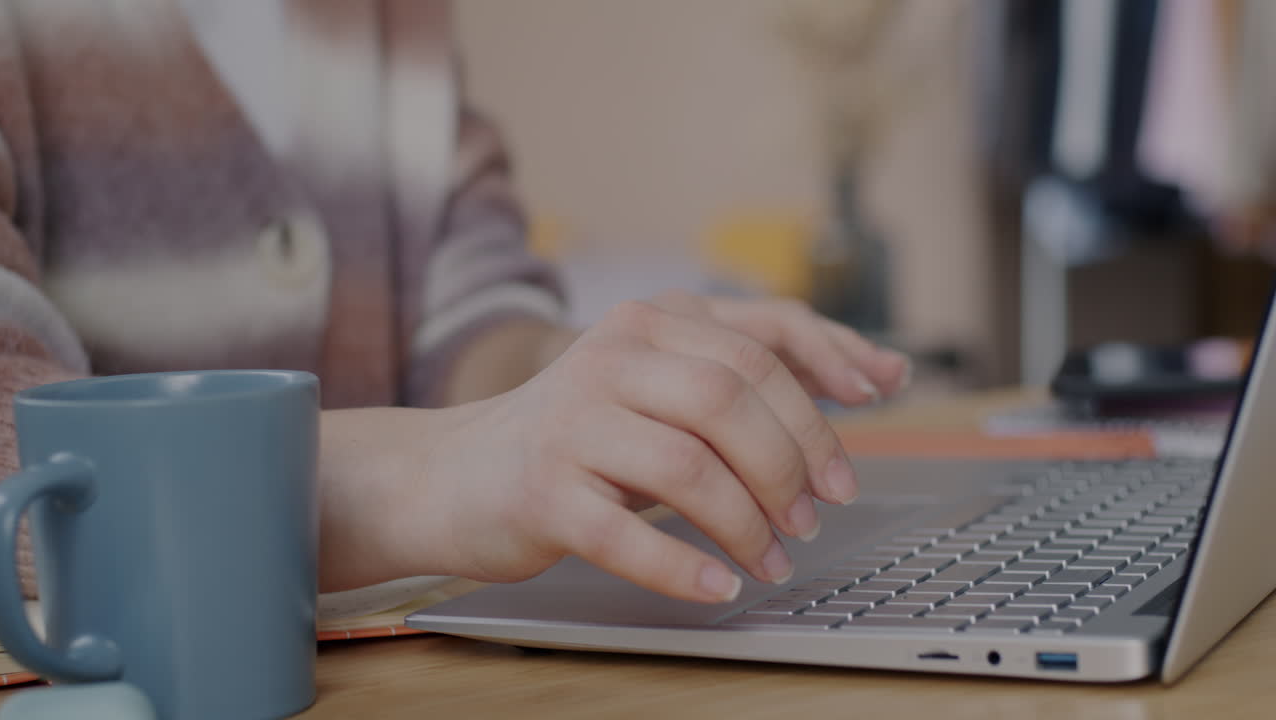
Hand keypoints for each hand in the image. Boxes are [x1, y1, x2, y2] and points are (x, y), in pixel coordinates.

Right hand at [319, 294, 908, 603]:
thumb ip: (748, 373)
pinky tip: (715, 585)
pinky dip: (682, 567)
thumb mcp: (661, 385)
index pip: (762, 332)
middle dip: (794, 460)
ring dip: (748, 523)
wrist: (455, 474)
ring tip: (771, 557)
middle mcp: (610, 358)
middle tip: (816, 512)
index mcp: (650, 322)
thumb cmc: (579, 435)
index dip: (833, 364)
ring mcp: (571, 423)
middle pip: (732, 397)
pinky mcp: (541, 490)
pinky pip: (626, 534)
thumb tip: (876, 372)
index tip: (880, 400)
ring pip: (688, 467)